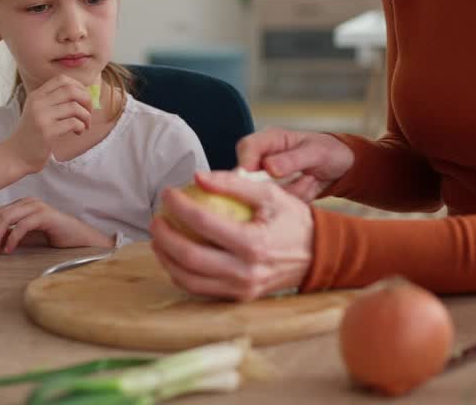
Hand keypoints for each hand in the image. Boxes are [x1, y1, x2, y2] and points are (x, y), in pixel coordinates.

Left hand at [0, 197, 111, 254]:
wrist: (81, 239)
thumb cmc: (55, 239)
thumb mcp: (27, 238)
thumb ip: (10, 237)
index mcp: (21, 206)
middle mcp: (27, 203)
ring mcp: (36, 207)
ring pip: (6, 217)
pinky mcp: (46, 215)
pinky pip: (22, 225)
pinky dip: (12, 238)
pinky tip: (9, 250)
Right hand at [5, 75, 92, 172]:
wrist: (17, 155)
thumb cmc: (33, 133)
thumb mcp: (39, 111)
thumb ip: (55, 100)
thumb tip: (84, 93)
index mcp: (36, 95)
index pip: (62, 79)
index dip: (78, 86)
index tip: (83, 99)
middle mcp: (38, 103)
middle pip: (71, 90)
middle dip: (86, 100)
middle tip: (88, 112)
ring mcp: (41, 116)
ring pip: (74, 107)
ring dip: (86, 116)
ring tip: (84, 125)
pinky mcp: (47, 132)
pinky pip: (73, 123)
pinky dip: (81, 127)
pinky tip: (78, 132)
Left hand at [149, 170, 313, 301]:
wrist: (320, 255)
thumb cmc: (294, 220)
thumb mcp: (270, 194)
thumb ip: (233, 184)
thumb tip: (197, 176)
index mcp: (253, 244)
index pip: (204, 223)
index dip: (179, 207)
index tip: (168, 194)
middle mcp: (246, 272)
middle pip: (190, 259)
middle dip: (164, 238)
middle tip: (155, 219)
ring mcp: (242, 289)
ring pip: (191, 280)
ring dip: (167, 260)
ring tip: (158, 239)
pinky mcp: (240, 298)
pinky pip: (202, 290)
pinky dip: (183, 275)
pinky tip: (175, 258)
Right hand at [235, 129, 355, 201]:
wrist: (342, 166)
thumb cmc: (329, 151)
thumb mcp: (316, 152)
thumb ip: (292, 159)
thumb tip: (269, 168)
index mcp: (271, 140)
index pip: (247, 147)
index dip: (244, 163)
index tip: (253, 179)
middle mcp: (265, 158)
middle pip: (249, 176)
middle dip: (273, 185)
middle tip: (303, 180)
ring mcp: (270, 177)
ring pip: (267, 193)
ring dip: (293, 191)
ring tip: (312, 179)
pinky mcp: (277, 193)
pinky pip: (280, 202)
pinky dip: (298, 198)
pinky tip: (311, 186)